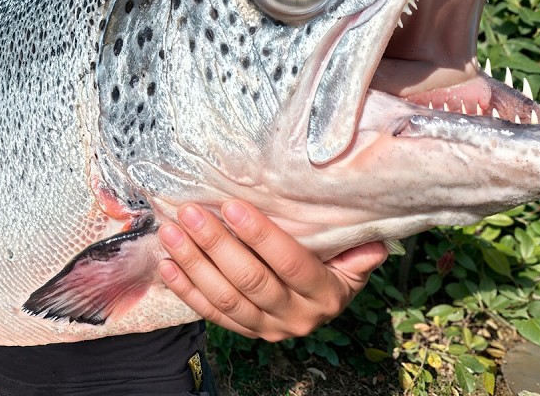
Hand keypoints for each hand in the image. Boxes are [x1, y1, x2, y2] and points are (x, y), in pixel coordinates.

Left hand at [157, 200, 386, 340]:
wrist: (322, 305)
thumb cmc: (336, 266)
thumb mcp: (353, 259)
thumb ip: (358, 250)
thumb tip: (373, 241)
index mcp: (325, 294)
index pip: (291, 264)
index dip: (261, 237)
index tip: (233, 207)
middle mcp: (296, 317)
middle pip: (250, 280)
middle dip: (216, 244)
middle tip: (190, 213)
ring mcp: (267, 328)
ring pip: (224, 298)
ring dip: (193, 263)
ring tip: (170, 231)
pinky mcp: (244, 332)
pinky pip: (210, 312)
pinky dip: (185, 288)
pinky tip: (166, 264)